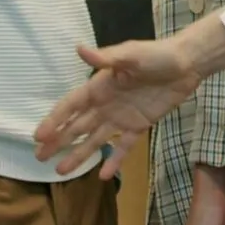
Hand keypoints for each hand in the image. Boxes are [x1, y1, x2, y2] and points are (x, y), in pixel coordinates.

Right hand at [35, 38, 204, 176]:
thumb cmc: (157, 56)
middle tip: (39, 157)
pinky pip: (123, 146)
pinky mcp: (139, 126)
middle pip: (77, 125)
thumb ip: (106, 58)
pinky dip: (113, 160)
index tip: (38, 136)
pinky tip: (102, 176)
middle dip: (58, 140)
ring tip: (61, 170)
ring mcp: (121, 117)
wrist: (186, 65)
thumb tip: (79, 49)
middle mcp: (105, 104)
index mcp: (99, 86)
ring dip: (78, 154)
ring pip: (94, 139)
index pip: (71, 105)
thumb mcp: (131, 54)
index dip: (54, 119)